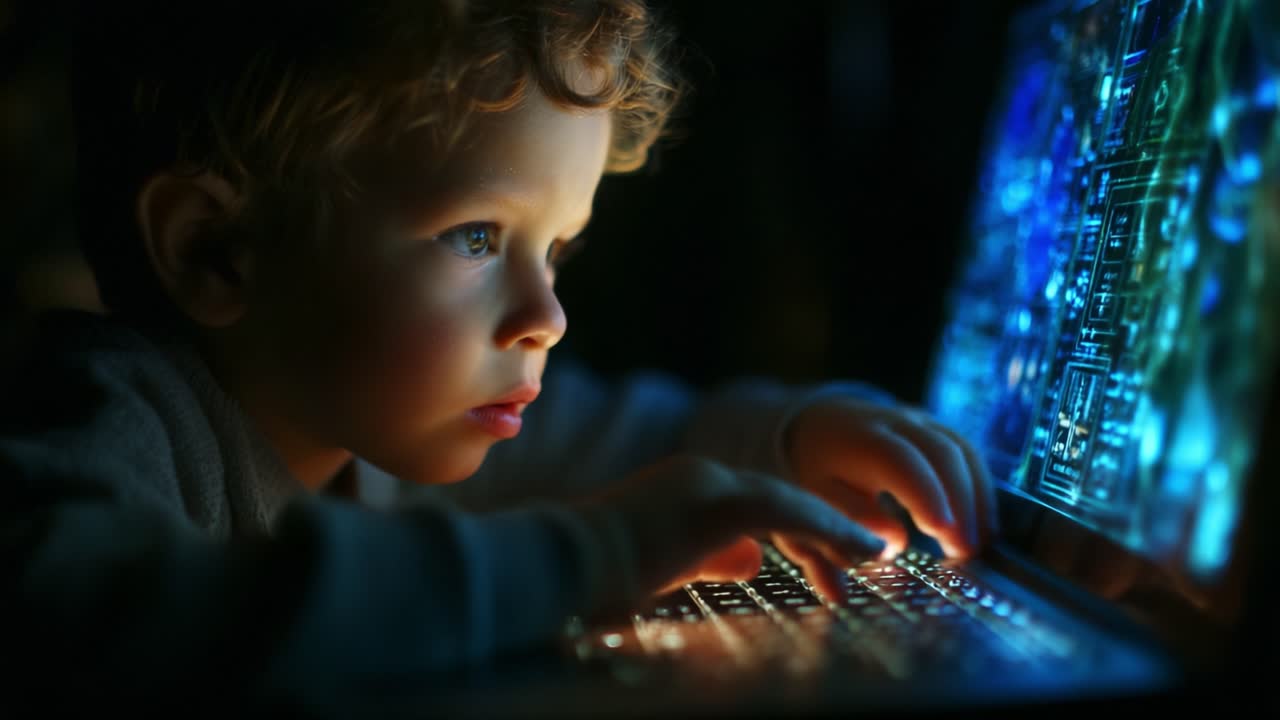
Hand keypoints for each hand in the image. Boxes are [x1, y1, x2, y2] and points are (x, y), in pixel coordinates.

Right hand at [581, 455, 885, 606]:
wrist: (559, 561)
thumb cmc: (595, 573)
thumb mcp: (665, 563)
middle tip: (866, 557)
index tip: (835, 556)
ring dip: (834, 528)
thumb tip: (751, 560)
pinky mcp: (713, 501)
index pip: (759, 506)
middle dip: (824, 530)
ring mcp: (706, 482)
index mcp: (687, 487)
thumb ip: (712, 555)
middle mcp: (701, 475)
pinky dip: (827, 527)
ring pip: (789, 501)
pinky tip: (857, 547)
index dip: (801, 531)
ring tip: (874, 552)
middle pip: (780, 499)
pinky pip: (786, 509)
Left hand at [782, 396, 996, 559]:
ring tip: (978, 546)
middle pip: (940, 452)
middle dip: (959, 503)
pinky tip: (981, 527)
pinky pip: (967, 453)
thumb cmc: (814, 470)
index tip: (942, 531)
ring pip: (961, 451)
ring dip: (976, 499)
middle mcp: (893, 422)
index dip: (925, 493)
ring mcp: (919, 421)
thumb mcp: (811, 499)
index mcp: (857, 438)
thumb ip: (843, 526)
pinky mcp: (936, 428)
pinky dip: (980, 490)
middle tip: (965, 552)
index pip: (899, 460)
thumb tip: (890, 549)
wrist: (817, 423)